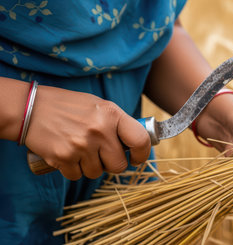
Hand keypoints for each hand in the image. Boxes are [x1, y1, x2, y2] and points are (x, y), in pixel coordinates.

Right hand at [25, 85, 150, 179]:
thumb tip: (137, 143)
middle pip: (119, 165)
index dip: (142, 154)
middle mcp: (99, 130)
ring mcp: (81, 145)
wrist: (30, 107)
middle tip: (101, 155)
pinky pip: (76, 176)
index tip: (136, 157)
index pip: (140, 140)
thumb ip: (117, 123)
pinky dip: (72, 169)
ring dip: (90, 166)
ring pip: (97, 173)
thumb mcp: (98, 106)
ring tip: (79, 149)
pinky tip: (66, 154)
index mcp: (111, 114)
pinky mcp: (63, 158)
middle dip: (111, 164)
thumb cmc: (68, 107)